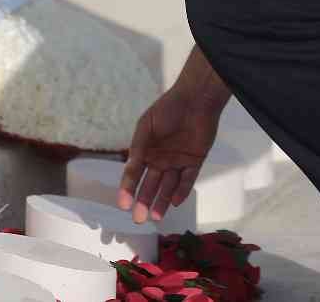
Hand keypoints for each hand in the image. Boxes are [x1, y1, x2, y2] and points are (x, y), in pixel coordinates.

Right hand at [117, 83, 222, 223]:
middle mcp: (160, 159)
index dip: (128, 190)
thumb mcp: (146, 127)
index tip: (123, 205)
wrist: (195, 99)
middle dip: (144, 201)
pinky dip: (182, 191)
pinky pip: (187, 180)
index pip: (134, 175)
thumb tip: (128, 169)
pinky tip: (175, 202)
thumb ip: (138, 149)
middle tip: (139, 219)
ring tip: (155, 216)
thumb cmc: (167, 110)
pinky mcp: (194, 161)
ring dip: (162, 201)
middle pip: (150, 185)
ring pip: (168, 186)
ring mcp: (177, 161)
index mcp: (146, 151)